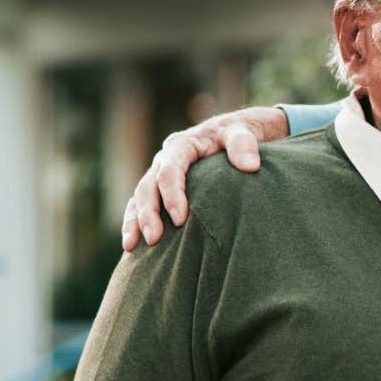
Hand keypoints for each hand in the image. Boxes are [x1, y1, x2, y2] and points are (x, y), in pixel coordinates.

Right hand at [122, 106, 288, 250]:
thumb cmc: (238, 135)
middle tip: (154, 239)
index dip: (172, 194)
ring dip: (134, 222)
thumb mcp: (244, 132)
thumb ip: (244, 144)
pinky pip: (140, 206)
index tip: (180, 220)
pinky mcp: (161, 190)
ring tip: (131, 247)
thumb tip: (250, 166)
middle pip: (148, 186)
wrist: (233, 134)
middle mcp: (165, 160)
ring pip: (138, 198)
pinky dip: (135, 223)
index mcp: (182, 146)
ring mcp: (160, 175)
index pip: (170, 170)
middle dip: (147, 213)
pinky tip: (133, 247)